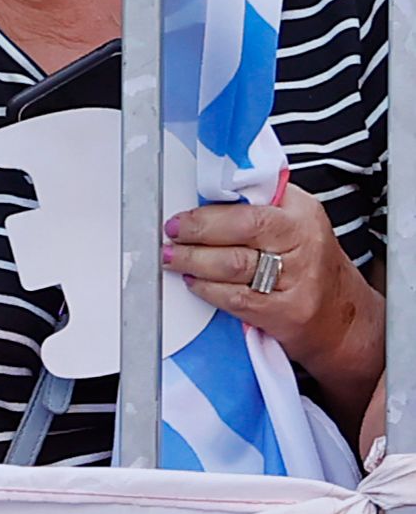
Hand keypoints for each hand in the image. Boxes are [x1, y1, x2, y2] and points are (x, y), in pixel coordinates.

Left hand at [164, 179, 380, 389]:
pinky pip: (238, 299)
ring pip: (233, 266)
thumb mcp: (294, 220)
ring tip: (172, 258)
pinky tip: (195, 283)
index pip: (247, 207)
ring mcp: (299, 280)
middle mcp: (304, 243)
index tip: (179, 217)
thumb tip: (200, 195)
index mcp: (301, 212)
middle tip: (169, 237)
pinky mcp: (290, 313)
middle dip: (194, 234)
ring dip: (193, 262)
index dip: (206, 214)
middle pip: (238, 233)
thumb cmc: (307, 261)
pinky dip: (209, 290)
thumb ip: (257, 203)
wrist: (344, 318)